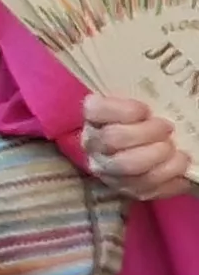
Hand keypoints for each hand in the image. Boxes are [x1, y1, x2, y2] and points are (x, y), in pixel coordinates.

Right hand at [80, 95, 195, 202]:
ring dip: (159, 158)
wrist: (156, 149)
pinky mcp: (126, 190)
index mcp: (95, 117)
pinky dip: (169, 178)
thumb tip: (168, 84)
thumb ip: (147, 96)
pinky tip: (180, 167)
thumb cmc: (150, 120)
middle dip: (147, 133)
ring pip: (128, 166)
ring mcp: (108, 170)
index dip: (122, 110)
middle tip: (168, 128)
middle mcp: (94, 144)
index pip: (95, 110)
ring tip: (178, 151)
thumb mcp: (144, 104)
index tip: (145, 109)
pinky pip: (146, 187)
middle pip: (113, 139)